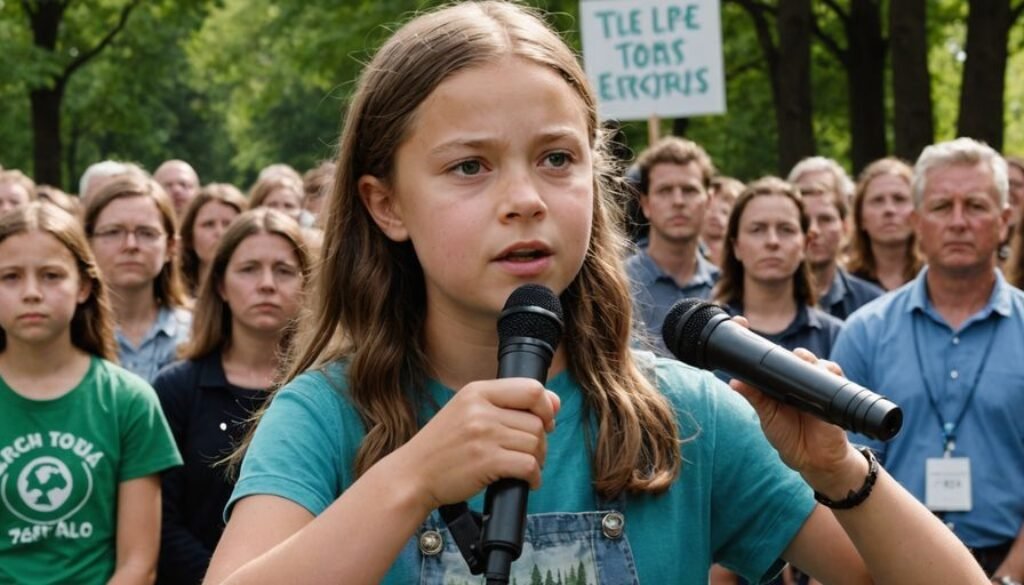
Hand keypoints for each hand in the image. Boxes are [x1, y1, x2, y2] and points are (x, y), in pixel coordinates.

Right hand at [390, 378, 559, 511]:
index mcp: (476, 391)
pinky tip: (526, 481)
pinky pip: (528, 466)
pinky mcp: (486, 462)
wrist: (412, 475)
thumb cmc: (442, 446)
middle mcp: (480, 409)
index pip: (531, 388)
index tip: (545, 421)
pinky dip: (534, 477)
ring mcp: (483, 435)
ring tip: (525, 468)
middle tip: (531, 452)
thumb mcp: (466, 412)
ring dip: (538, 460)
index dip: (546, 406)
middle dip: (542, 441)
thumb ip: (506, 404)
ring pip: (535, 443)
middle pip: (536, 421)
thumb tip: (554, 402)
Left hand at [727, 317, 866, 498]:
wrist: (816, 460)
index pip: (764, 357)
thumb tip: (734, 382)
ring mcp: (814, 382)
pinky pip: (832, 373)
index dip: (752, 338)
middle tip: (778, 349)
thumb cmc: (789, 436)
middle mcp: (793, 378)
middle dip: (784, 348)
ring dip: (806, 358)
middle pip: (789, 354)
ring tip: (801, 360)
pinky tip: (821, 371)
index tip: (740, 322)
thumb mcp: (768, 417)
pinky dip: (826, 370)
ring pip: (811, 360)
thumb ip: (755, 398)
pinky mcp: (832, 391)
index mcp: (774, 382)